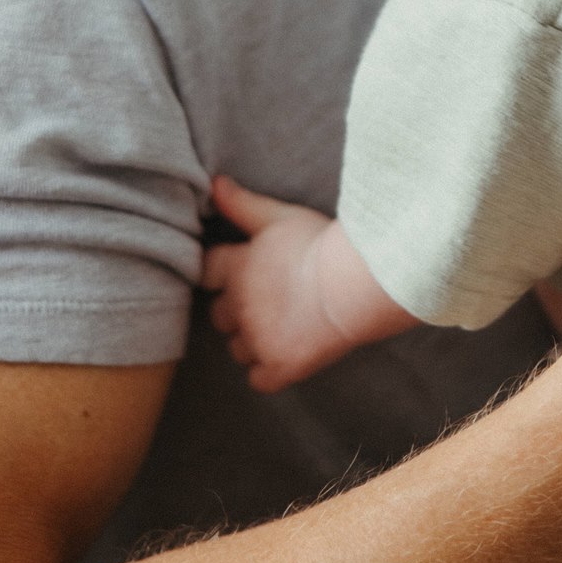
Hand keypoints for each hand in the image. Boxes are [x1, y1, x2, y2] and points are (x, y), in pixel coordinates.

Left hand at [204, 178, 355, 392]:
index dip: (220, 270)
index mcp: (236, 269)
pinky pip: (258, 379)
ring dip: (250, 340)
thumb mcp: (279, 216)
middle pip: (218, 314)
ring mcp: (259, 341)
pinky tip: (285, 354)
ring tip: (280, 324)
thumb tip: (213, 183)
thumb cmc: (319, 243)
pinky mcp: (280, 367)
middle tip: (264, 297)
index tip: (238, 270)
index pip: (206, 271)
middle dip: (234, 308)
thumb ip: (241, 203)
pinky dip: (267, 371)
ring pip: (236, 348)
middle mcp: (239, 308)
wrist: (355, 283)